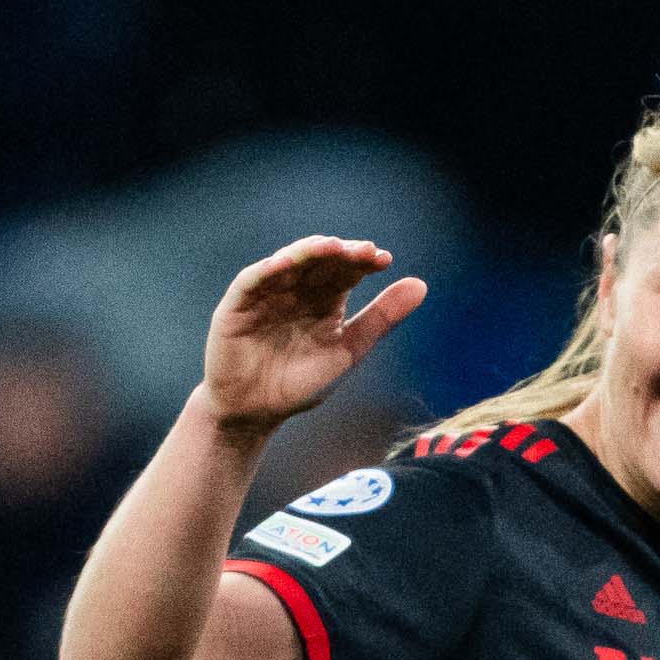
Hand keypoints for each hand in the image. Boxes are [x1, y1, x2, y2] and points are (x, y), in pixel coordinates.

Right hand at [197, 236, 424, 434]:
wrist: (256, 413)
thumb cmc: (300, 384)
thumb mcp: (348, 350)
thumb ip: (381, 319)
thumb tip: (422, 285)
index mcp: (325, 299)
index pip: (346, 270)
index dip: (363, 261)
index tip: (383, 260)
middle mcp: (297, 289)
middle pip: (320, 261)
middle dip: (341, 253)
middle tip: (363, 251)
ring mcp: (267, 293)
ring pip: (289, 262)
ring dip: (309, 252)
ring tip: (332, 247)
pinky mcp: (238, 303)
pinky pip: (253, 279)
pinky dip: (270, 268)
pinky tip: (288, 262)